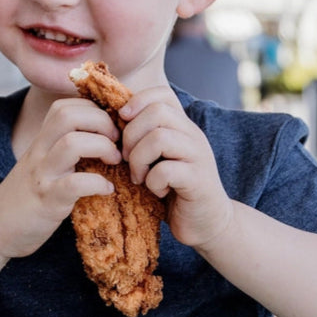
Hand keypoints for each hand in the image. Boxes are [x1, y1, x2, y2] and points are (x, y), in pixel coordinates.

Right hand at [0, 97, 121, 258]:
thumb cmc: (26, 198)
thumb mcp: (43, 164)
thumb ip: (64, 149)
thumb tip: (103, 139)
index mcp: (41, 141)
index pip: (65, 105)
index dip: (94, 109)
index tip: (111, 128)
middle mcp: (39, 151)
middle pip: (68, 114)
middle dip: (101, 121)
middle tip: (116, 141)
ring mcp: (42, 175)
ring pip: (72, 142)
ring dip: (103, 147)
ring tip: (114, 161)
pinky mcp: (47, 201)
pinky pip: (75, 184)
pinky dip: (99, 184)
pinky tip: (107, 190)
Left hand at [119, 87, 233, 248]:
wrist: (207, 222)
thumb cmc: (174, 189)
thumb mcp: (158, 158)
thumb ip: (144, 138)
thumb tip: (109, 122)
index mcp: (182, 126)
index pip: (162, 93)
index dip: (137, 102)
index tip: (123, 124)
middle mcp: (193, 135)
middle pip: (156, 111)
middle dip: (131, 135)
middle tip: (126, 159)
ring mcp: (198, 157)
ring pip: (160, 137)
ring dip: (139, 159)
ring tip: (139, 176)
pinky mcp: (198, 181)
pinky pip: (166, 170)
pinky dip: (153, 182)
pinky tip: (157, 191)